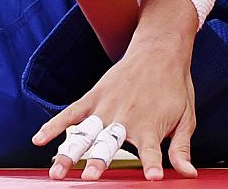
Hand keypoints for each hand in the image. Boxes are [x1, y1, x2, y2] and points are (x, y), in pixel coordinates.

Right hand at [32, 38, 197, 180]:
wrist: (160, 50)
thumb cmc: (174, 87)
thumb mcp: (186, 118)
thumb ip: (181, 149)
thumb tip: (188, 174)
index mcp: (149, 126)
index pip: (151, 152)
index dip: (151, 165)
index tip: (152, 178)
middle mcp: (124, 118)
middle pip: (108, 144)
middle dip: (97, 161)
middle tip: (89, 177)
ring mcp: (106, 107)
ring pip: (84, 133)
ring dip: (69, 152)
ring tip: (56, 171)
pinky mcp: (93, 97)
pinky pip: (70, 113)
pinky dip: (54, 125)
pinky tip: (39, 139)